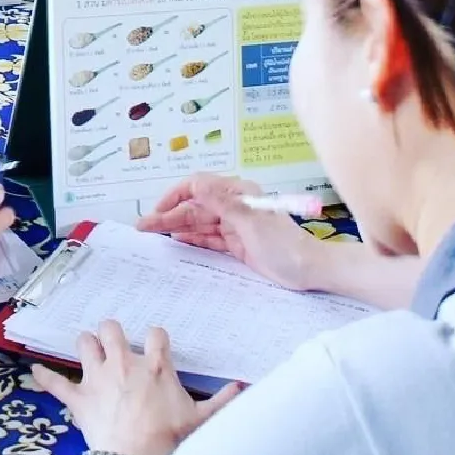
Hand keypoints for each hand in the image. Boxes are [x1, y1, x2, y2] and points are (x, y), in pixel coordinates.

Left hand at [32, 322, 239, 454]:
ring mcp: (98, 377)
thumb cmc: (170, 436)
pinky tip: (35, 370)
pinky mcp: (79, 397)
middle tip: (115, 343)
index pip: (156, 334)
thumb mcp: (202, 419)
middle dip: (112, 333)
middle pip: (112, 328)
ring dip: (84, 346)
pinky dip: (45, 377)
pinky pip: (56, 382)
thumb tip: (241, 387)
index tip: (157, 343)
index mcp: (154, 365)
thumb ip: (223, 401)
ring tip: (87, 349)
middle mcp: (123, 362)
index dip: (156, 337)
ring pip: (84, 344)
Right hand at [136, 173, 319, 290]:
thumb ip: (222, 203)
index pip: (197, 186)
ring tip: (151, 234)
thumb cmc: (284, 243)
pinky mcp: (235, 243)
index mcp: (236, 193)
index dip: (175, 196)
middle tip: (144, 226)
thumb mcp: (251, 221)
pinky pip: (207, 238)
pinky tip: (175, 241)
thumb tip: (196, 184)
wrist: (310, 270)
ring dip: (175, 228)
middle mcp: (232, 206)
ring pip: (197, 223)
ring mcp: (233, 225)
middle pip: (193, 207)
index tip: (159, 210)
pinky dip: (191, 239)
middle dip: (168, 215)